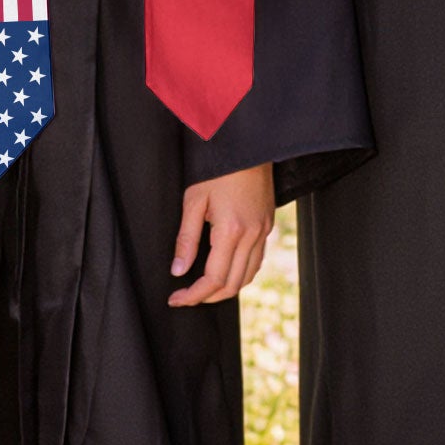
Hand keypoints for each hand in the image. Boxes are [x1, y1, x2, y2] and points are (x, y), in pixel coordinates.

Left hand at [167, 162, 274, 306]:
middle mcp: (252, 234)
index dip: (193, 295)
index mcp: (231, 230)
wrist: (248, 145)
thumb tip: (178, 270)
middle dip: (208, 297)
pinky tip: (226, 269)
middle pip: (232, 284)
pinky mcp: (268, 224)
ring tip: (204, 288)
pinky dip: (241, 273)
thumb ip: (186, 239)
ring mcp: (263, 230)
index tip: (176, 298)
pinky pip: (257, 260)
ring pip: (248, 275)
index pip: (213, 279)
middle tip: (186, 296)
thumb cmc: (219, 168)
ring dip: (226, 288)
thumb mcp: (194, 200)